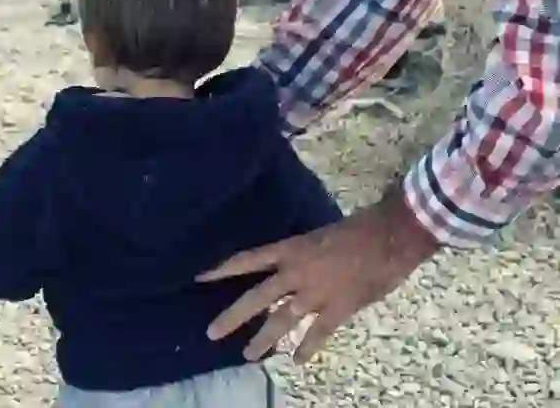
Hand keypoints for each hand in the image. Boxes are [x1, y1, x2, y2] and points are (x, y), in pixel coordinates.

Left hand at [196, 190, 441, 362]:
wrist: (391, 235)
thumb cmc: (358, 229)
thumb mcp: (319, 237)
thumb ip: (302, 256)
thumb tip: (292, 271)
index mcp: (291, 249)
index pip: (248, 259)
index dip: (222, 269)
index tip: (199, 278)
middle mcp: (296, 272)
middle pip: (257, 298)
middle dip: (233, 317)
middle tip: (211, 333)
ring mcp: (316, 292)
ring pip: (282, 320)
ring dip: (264, 339)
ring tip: (249, 356)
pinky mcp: (339, 308)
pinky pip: (318, 332)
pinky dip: (307, 347)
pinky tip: (297, 361)